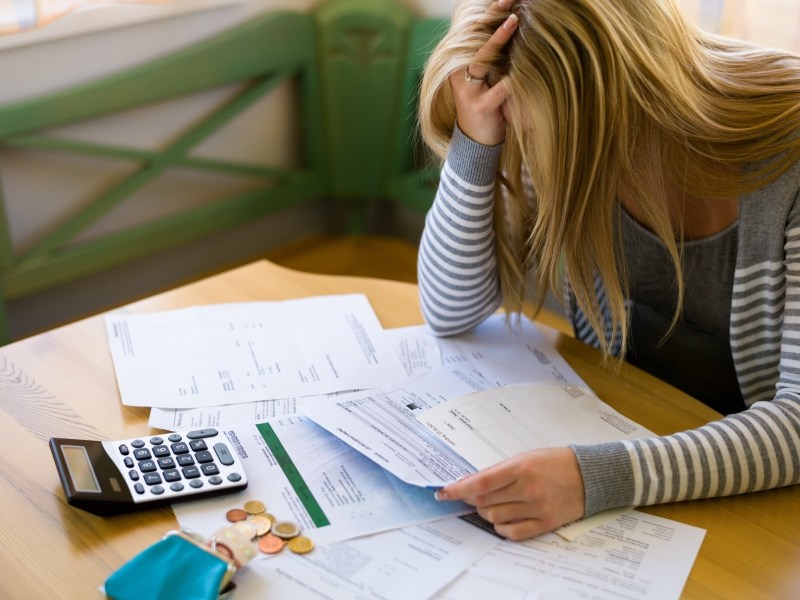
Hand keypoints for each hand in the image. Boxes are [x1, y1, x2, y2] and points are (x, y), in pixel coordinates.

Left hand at [435, 447, 584, 539]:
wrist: (590, 475)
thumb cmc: (554, 462)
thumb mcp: (525, 457)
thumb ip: (498, 471)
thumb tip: (470, 483)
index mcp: (521, 468)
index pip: (481, 482)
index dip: (458, 489)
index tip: (443, 492)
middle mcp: (528, 489)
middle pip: (484, 502)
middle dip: (470, 499)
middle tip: (468, 495)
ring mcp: (537, 508)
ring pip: (495, 517)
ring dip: (484, 512)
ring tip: (489, 504)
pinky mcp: (545, 523)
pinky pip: (513, 532)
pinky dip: (501, 527)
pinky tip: (502, 518)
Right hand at [449, 2, 518, 145]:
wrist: (477, 143)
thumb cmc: (488, 106)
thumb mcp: (487, 79)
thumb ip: (493, 58)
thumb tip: (513, 27)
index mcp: (460, 64)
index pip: (472, 32)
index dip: (488, 13)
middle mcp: (459, 74)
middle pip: (474, 38)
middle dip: (491, 17)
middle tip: (509, 1)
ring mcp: (468, 91)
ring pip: (481, 59)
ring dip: (498, 39)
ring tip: (514, 21)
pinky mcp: (480, 107)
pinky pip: (499, 89)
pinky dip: (514, 80)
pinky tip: (524, 69)